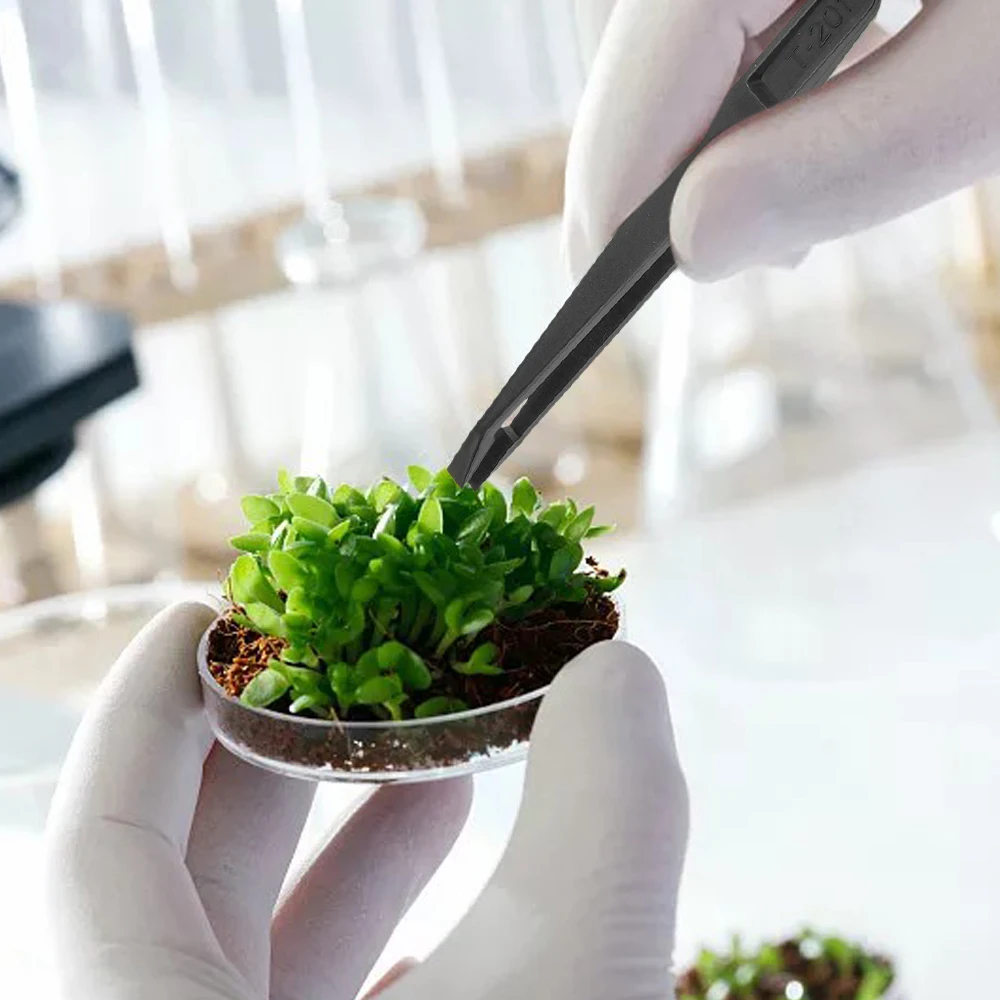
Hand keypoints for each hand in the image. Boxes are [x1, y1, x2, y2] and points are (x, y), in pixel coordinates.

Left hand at [45, 602, 687, 999]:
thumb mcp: (569, 978)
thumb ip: (602, 814)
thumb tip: (622, 674)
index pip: (95, 828)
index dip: (149, 701)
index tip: (216, 612)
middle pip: (173, 879)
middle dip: (283, 759)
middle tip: (364, 678)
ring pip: (242, 957)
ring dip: (348, 857)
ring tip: (443, 777)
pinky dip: (376, 957)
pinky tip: (467, 927)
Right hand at [563, 0, 998, 281]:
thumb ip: (847, 163)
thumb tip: (698, 241)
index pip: (646, 60)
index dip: (616, 185)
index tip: (604, 286)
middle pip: (650, 45)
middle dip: (671, 159)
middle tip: (728, 250)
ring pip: (688, 27)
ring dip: (715, 119)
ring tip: (779, 195)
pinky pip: (738, 3)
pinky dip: (759, 66)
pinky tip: (813, 103)